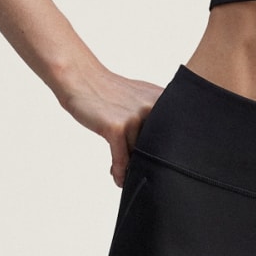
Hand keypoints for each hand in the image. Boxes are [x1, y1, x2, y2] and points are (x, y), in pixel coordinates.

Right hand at [58, 69, 165, 184]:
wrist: (79, 78)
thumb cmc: (110, 93)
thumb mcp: (141, 98)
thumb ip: (156, 119)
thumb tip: (166, 153)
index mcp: (163, 99)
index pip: (175, 135)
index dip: (171, 154)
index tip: (168, 166)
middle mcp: (152, 107)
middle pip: (158, 148)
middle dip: (150, 164)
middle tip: (144, 173)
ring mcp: (135, 116)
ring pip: (138, 155)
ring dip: (131, 169)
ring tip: (124, 173)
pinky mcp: (116, 127)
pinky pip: (121, 159)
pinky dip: (120, 172)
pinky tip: (118, 178)